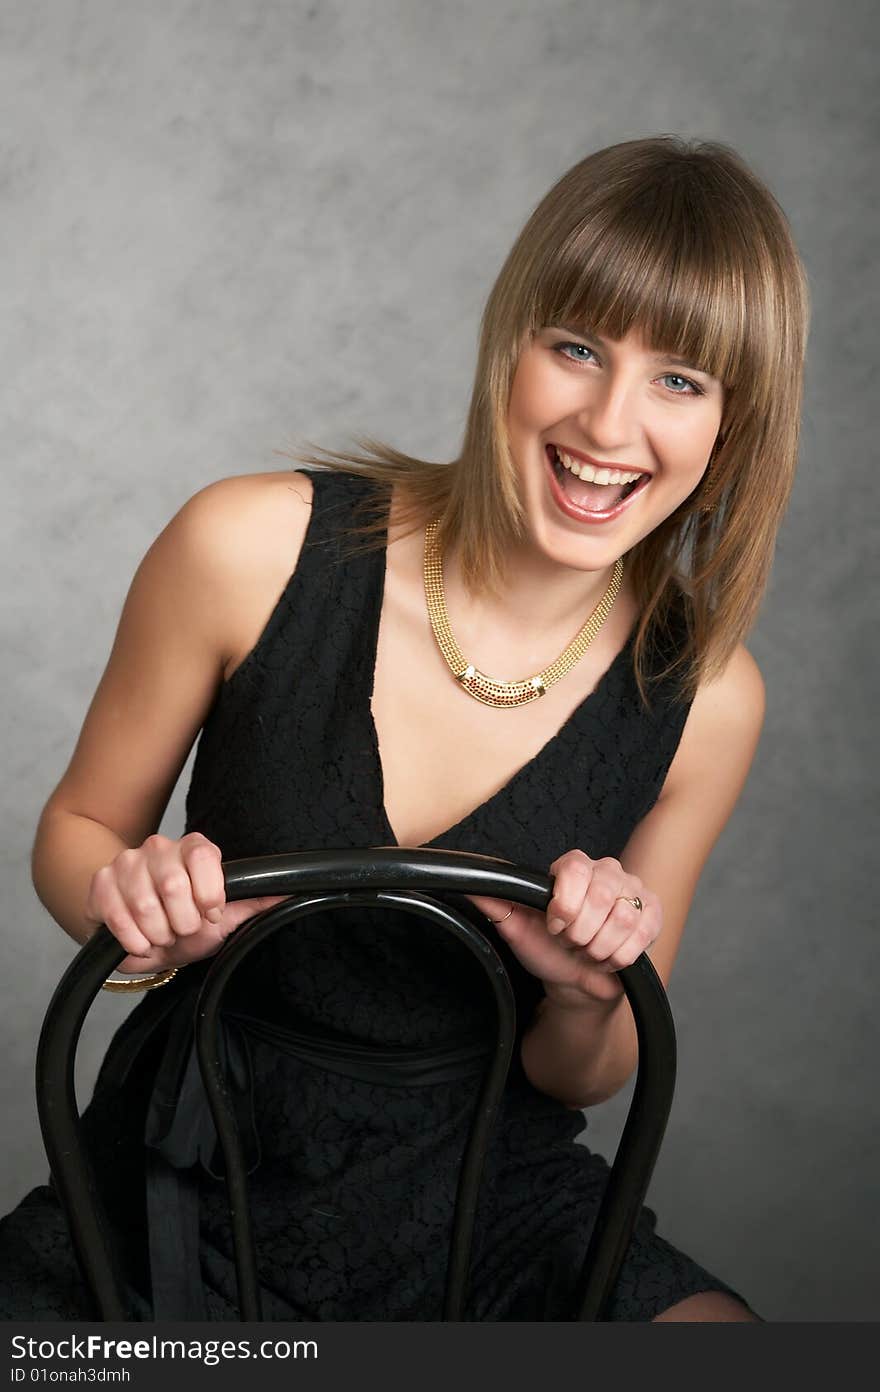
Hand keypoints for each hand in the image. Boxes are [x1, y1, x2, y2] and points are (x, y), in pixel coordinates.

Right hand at [84, 831, 288, 974]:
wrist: (137, 932)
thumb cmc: (183, 921)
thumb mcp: (223, 918)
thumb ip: (253, 903)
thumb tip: (291, 892)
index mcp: (194, 849)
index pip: (206, 858)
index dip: (210, 896)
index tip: (211, 915)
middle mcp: (159, 847)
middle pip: (174, 886)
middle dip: (183, 923)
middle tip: (182, 929)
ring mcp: (127, 862)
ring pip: (145, 906)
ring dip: (158, 935)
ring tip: (162, 935)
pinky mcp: (101, 883)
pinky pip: (118, 918)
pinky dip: (134, 942)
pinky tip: (140, 942)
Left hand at [467, 848, 660, 1003]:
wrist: (577, 982)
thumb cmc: (548, 951)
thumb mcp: (517, 929)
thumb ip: (496, 904)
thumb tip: (466, 882)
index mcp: (573, 867)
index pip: (575, 868)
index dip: (565, 904)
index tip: (554, 925)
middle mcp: (606, 870)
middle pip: (602, 894)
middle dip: (581, 932)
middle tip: (572, 942)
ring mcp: (633, 891)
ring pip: (622, 917)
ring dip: (599, 947)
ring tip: (589, 950)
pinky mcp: (652, 914)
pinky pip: (642, 932)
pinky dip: (621, 955)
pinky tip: (610, 957)